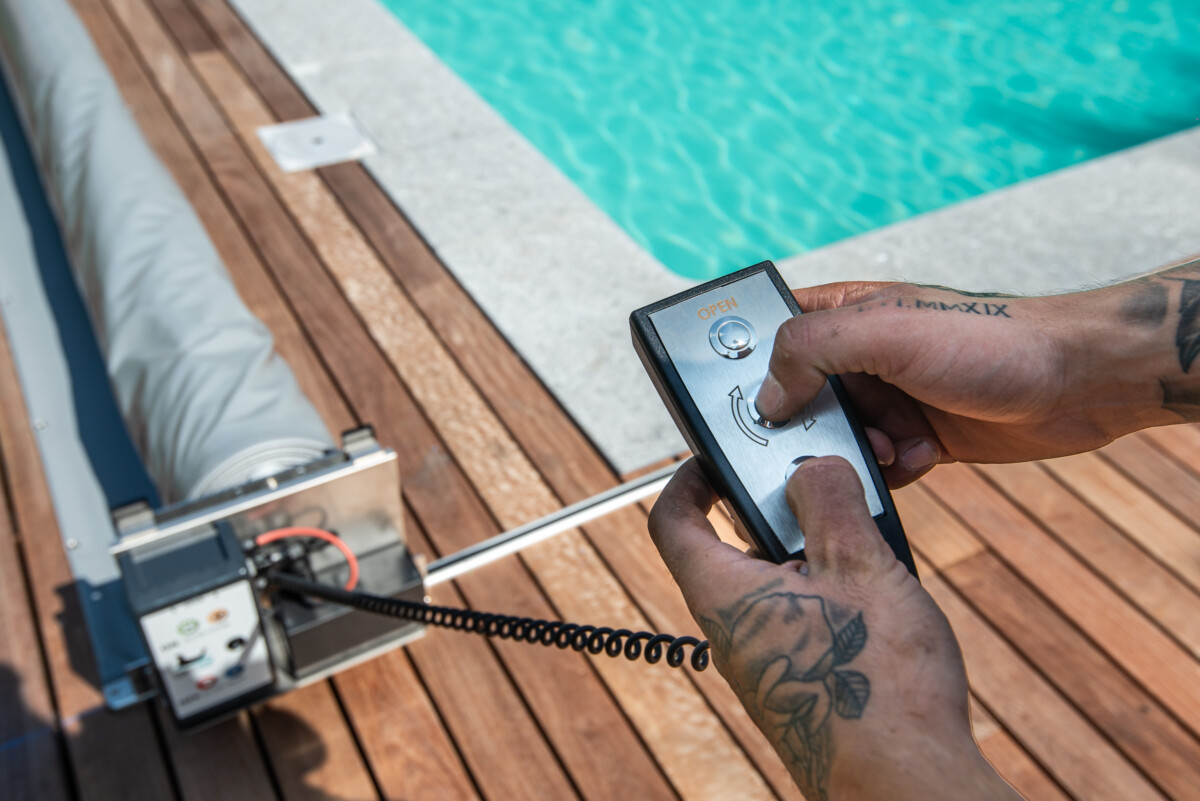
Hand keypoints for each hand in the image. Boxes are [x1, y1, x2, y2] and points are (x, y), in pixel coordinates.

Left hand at [648, 458, 1019, 800]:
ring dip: (818, 553)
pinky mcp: (801, 683)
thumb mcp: (859, 566)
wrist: (906, 784)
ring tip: (870, 546)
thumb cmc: (877, 686)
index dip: (689, 480)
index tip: (717, 458)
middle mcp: (734, 630)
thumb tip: (811, 467)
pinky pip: (805, 618)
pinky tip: (884, 597)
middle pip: (734, 546)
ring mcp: (767, 661)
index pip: (674, 522)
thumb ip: (829, 500)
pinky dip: (835, 593)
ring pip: (778, 582)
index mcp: (724, 594)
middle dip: (780, 512)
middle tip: (827, 492)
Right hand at [753, 276, 1187, 486]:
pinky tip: (922, 457)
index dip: (749, 365)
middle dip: (807, 427)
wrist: (1079, 383)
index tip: (741, 403)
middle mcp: (861, 354)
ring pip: (835, 440)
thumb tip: (766, 398)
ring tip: (891, 446)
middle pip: (796, 397)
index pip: (771, 331)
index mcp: (846, 313)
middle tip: (822, 439)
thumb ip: (812, 350)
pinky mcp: (916, 437)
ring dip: (856, 453)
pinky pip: (877, 465)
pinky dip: (891, 470)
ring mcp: (889, 396)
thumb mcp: (888, 332)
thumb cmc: (992, 340)